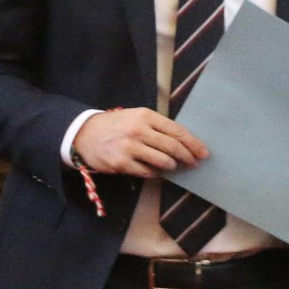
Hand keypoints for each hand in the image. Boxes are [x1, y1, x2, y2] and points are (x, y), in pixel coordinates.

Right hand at [74, 108, 204, 177]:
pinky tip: (157, 171)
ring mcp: (129, 148)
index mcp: (145, 116)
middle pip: (172, 147)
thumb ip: (157, 126)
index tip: (203, 152)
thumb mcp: (136, 117)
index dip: (193, 143)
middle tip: (194, 163)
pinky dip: (156, 173)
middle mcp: (138, 130)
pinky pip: (147, 172)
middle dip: (188, 157)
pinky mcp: (121, 164)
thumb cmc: (116, 125)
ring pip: (162, 161)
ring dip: (172, 166)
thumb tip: (183, 142)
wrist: (85, 134)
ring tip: (174, 166)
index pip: (177, 131)